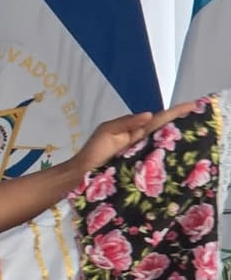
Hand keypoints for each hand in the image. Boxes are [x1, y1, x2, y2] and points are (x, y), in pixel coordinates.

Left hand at [69, 101, 198, 175]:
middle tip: (197, 113)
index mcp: (134, 130)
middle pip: (163, 130)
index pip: (157, 119)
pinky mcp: (139, 167)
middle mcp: (140, 141)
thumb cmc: (93, 152)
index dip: (173, 113)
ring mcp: (141, 155)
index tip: (190, 105)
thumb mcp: (107, 131)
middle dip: (179, 121)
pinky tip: (178, 150)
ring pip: (162, 143)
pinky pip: (155, 158)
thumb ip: (127, 122)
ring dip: (177, 137)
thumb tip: (150, 114)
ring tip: (193, 127)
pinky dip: (166, 153)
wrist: (82, 174)